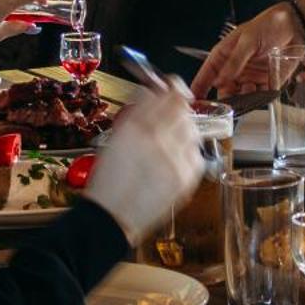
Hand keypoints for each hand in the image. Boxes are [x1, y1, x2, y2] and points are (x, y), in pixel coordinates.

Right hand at [83, 85, 202, 244]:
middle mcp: (157, 140)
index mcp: (134, 127)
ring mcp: (175, 159)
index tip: (172, 87)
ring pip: (193, 129)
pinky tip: (173, 160)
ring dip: (184, 130)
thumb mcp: (114, 139)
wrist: (112, 217)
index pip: (167, 94)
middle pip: (183, 109)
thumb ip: (136, 114)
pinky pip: (196, 154)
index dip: (172, 87)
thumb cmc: (108, 181)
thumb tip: (151, 94)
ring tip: (170, 142)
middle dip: (178, 109)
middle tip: (170, 116)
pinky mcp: (187, 177)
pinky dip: (188, 152)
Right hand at [192, 0, 304, 98]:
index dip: (200, 87)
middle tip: (227, 103)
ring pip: (241, 97)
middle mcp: (236, 68)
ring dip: (243, 97)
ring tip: (250, 86)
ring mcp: (251, 76)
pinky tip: (262, 88)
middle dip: (225, 98)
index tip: (194, 100)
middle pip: (224, 90)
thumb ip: (235, 61)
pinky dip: (260, 97)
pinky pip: (260, 96)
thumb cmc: (268, 25)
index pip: (208, 73)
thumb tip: (220, 80)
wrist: (295, 26)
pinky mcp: (267, 82)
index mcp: (225, 54)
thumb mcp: (247, 40)